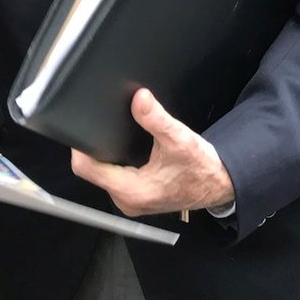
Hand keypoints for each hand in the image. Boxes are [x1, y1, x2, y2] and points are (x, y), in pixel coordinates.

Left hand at [70, 89, 234, 215]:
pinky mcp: (135, 197)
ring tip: (108, 136)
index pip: (87, 169)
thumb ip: (156, 119)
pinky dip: (113, 163)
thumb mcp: (180, 139)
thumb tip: (140, 98)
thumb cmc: (202, 169)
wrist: (219, 185)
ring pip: (101, 174)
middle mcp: (127, 201)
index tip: (82, 127)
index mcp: (133, 191)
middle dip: (92, 148)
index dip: (81, 146)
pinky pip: (112, 178)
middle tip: (97, 125)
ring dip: (103, 156)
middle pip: (91, 171)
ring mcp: (130, 201)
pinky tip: (119, 149)